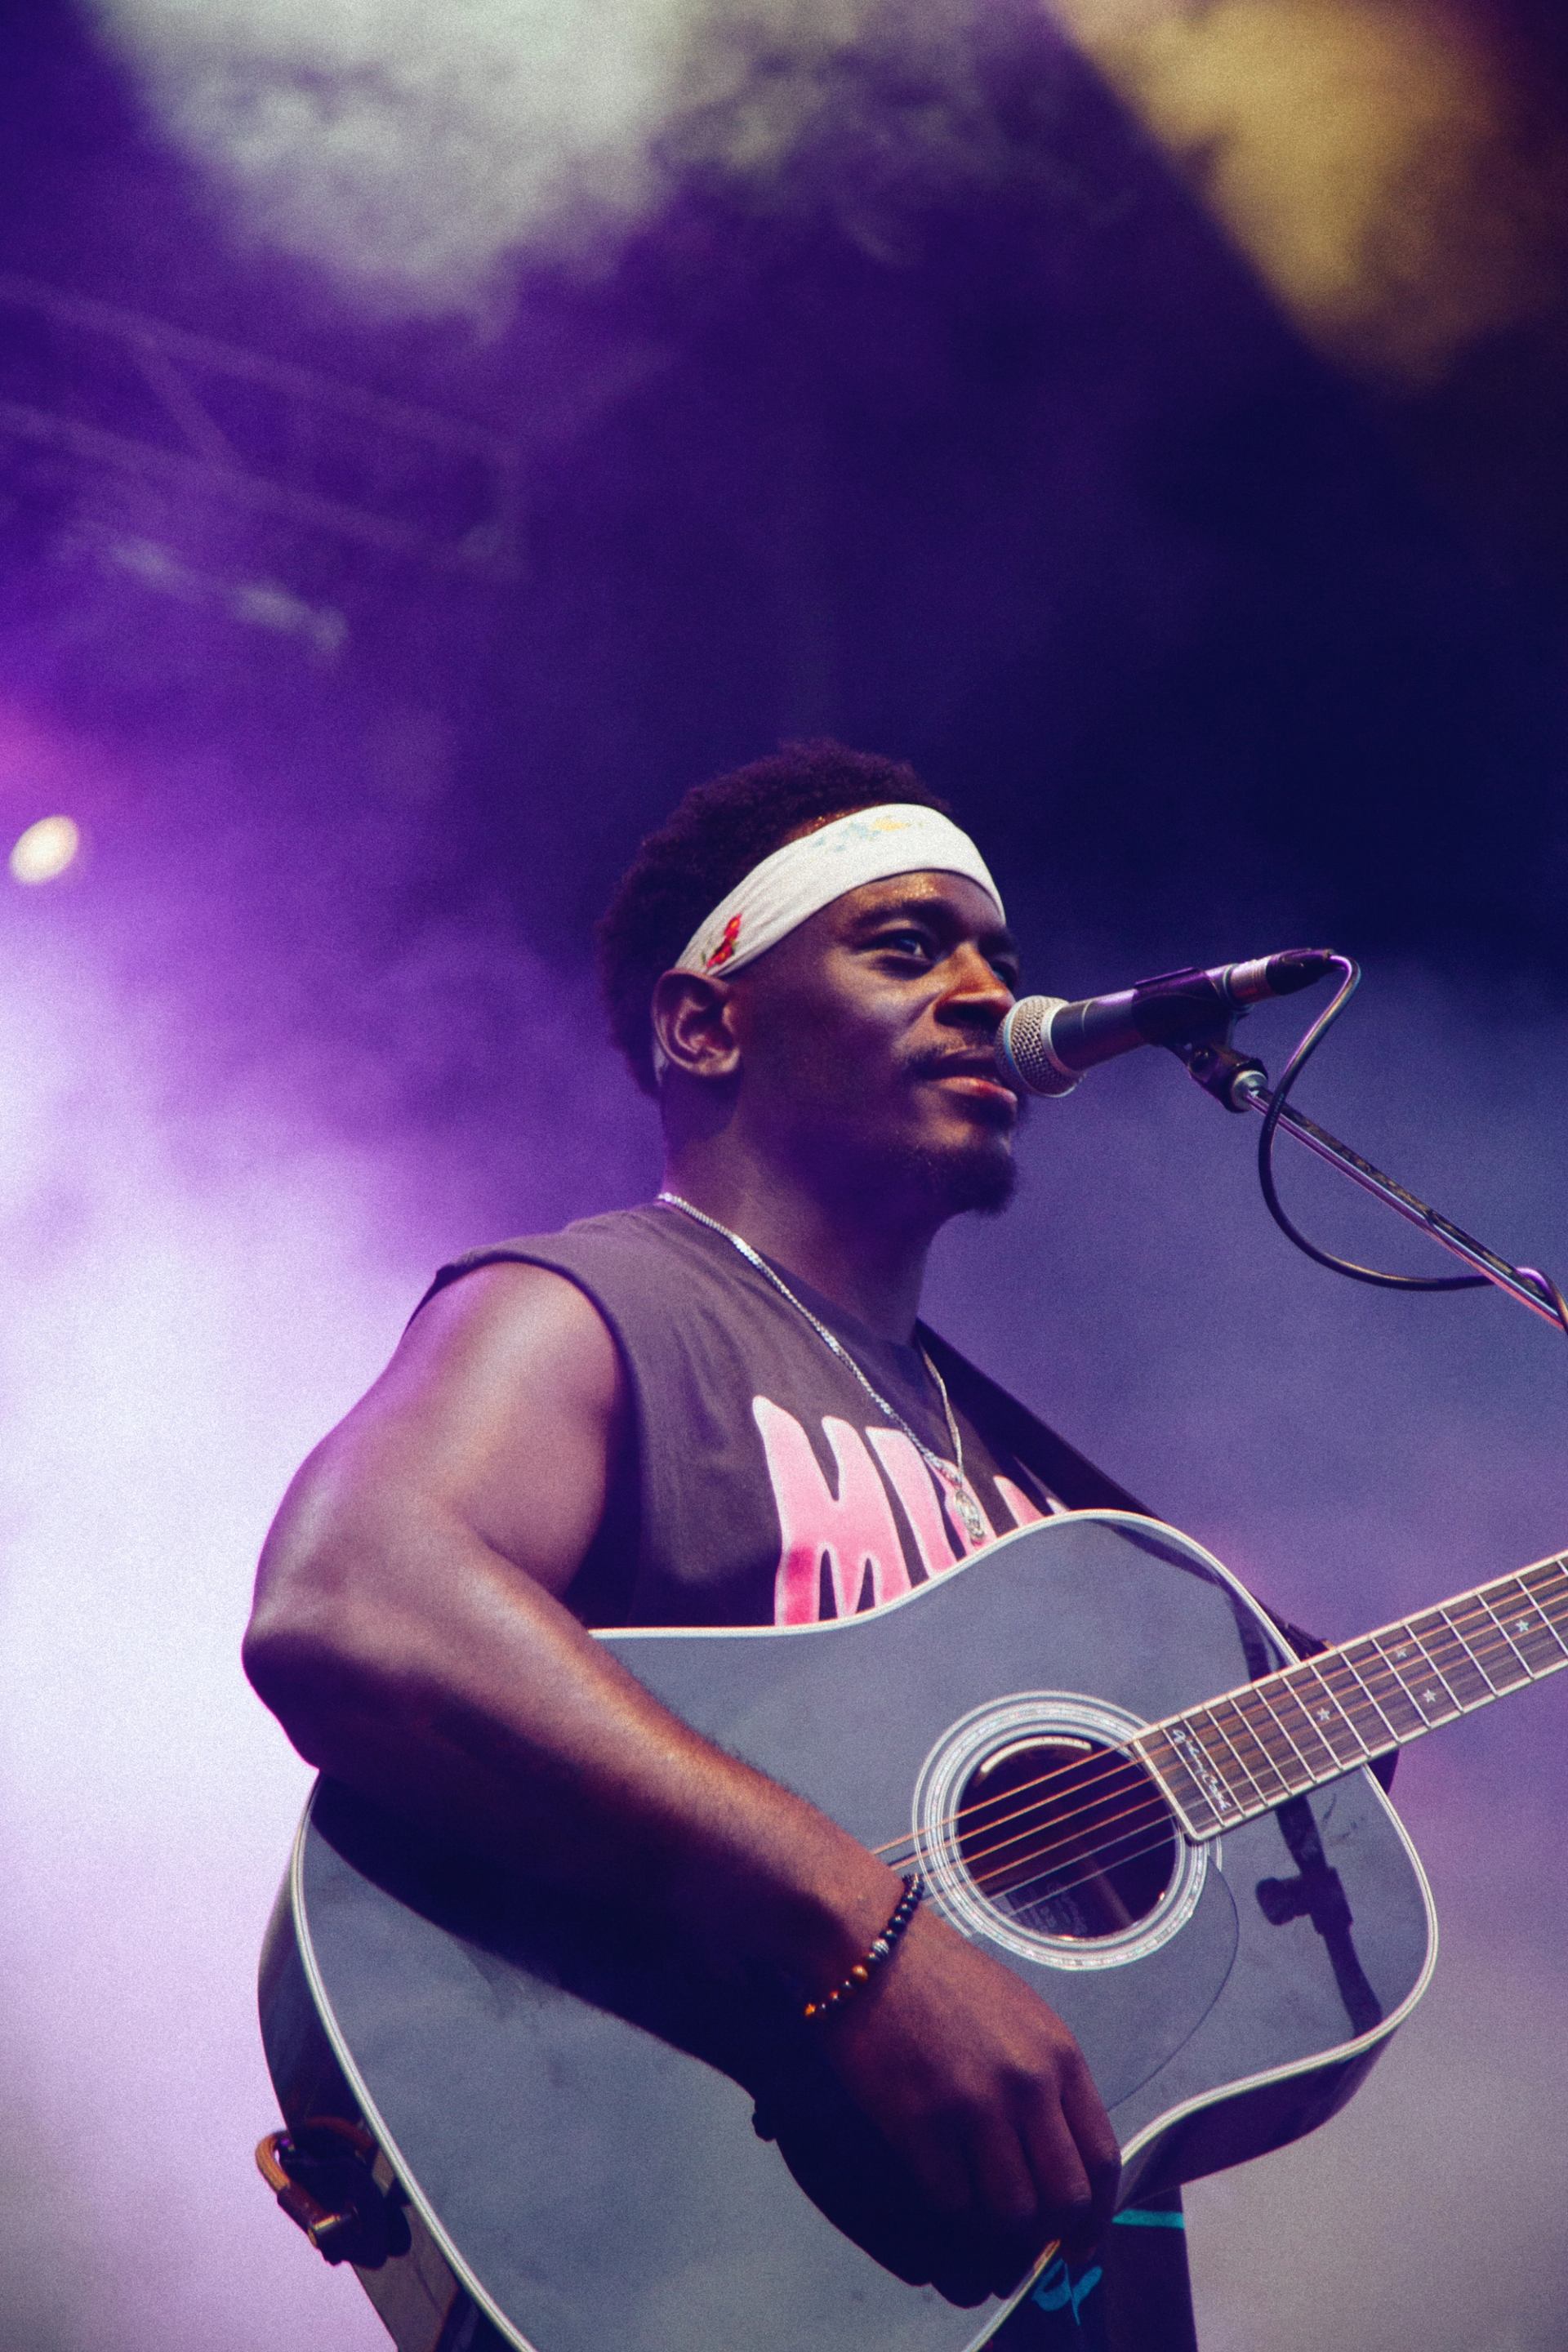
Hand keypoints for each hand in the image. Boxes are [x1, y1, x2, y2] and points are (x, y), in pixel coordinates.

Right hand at [804, 1903, 1118, 2299]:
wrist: (867, 1945)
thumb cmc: (942, 1978)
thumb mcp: (1021, 2015)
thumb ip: (1047, 2081)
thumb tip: (1059, 2159)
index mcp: (1058, 2055)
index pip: (1101, 2160)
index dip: (1096, 2216)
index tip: (1080, 2242)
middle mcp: (1026, 2085)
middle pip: (1064, 2199)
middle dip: (1051, 2231)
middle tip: (1029, 2237)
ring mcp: (973, 2106)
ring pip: (1011, 2212)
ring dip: (998, 2223)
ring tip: (979, 2202)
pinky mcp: (919, 2122)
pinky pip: (952, 2201)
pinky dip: (951, 2206)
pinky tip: (940, 2179)